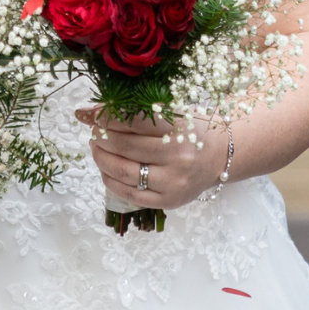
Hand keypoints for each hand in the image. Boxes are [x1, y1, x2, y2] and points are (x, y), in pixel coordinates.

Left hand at [76, 108, 226, 211]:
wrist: (218, 157)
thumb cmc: (190, 129)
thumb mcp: (172, 111)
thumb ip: (137, 108)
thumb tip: (94, 109)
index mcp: (179, 128)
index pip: (133, 121)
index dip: (106, 117)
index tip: (90, 114)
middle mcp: (178, 157)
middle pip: (125, 147)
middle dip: (101, 137)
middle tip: (93, 130)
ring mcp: (173, 182)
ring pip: (124, 172)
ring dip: (101, 158)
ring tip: (96, 147)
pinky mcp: (169, 201)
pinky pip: (130, 194)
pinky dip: (110, 180)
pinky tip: (105, 169)